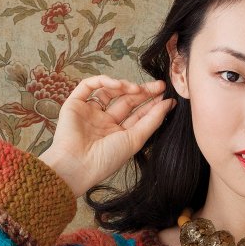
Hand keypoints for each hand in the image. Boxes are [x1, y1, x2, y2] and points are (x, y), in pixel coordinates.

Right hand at [37, 74, 175, 197]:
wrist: (77, 164)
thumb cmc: (106, 159)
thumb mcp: (135, 140)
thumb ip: (152, 121)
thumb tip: (169, 104)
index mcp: (117, 134)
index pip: (137, 114)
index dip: (151, 104)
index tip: (166, 97)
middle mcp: (104, 123)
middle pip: (126, 101)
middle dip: (143, 92)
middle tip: (160, 85)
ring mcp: (89, 112)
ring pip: (109, 91)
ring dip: (125, 86)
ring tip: (137, 88)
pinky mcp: (75, 104)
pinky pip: (89, 85)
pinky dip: (104, 81)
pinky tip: (118, 85)